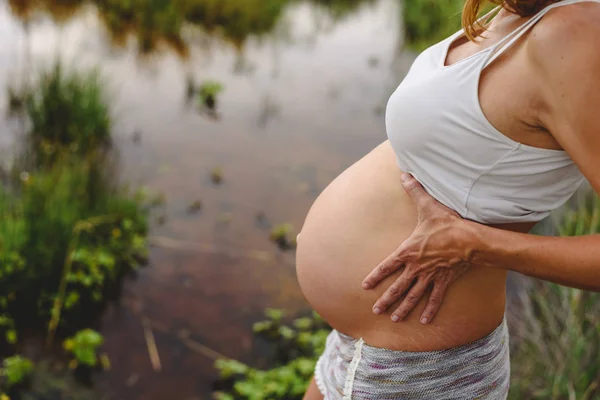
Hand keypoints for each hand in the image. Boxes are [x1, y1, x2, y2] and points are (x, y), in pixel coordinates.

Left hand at [362, 173, 476, 323]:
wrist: (471, 239)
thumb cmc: (447, 223)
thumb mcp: (428, 206)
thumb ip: (415, 191)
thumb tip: (404, 173)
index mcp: (408, 251)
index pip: (387, 266)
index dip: (375, 276)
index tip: (364, 285)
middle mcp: (416, 267)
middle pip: (398, 287)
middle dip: (386, 299)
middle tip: (376, 310)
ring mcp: (430, 276)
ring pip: (414, 295)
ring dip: (403, 308)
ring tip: (394, 319)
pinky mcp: (445, 280)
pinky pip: (435, 298)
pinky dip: (430, 309)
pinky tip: (424, 320)